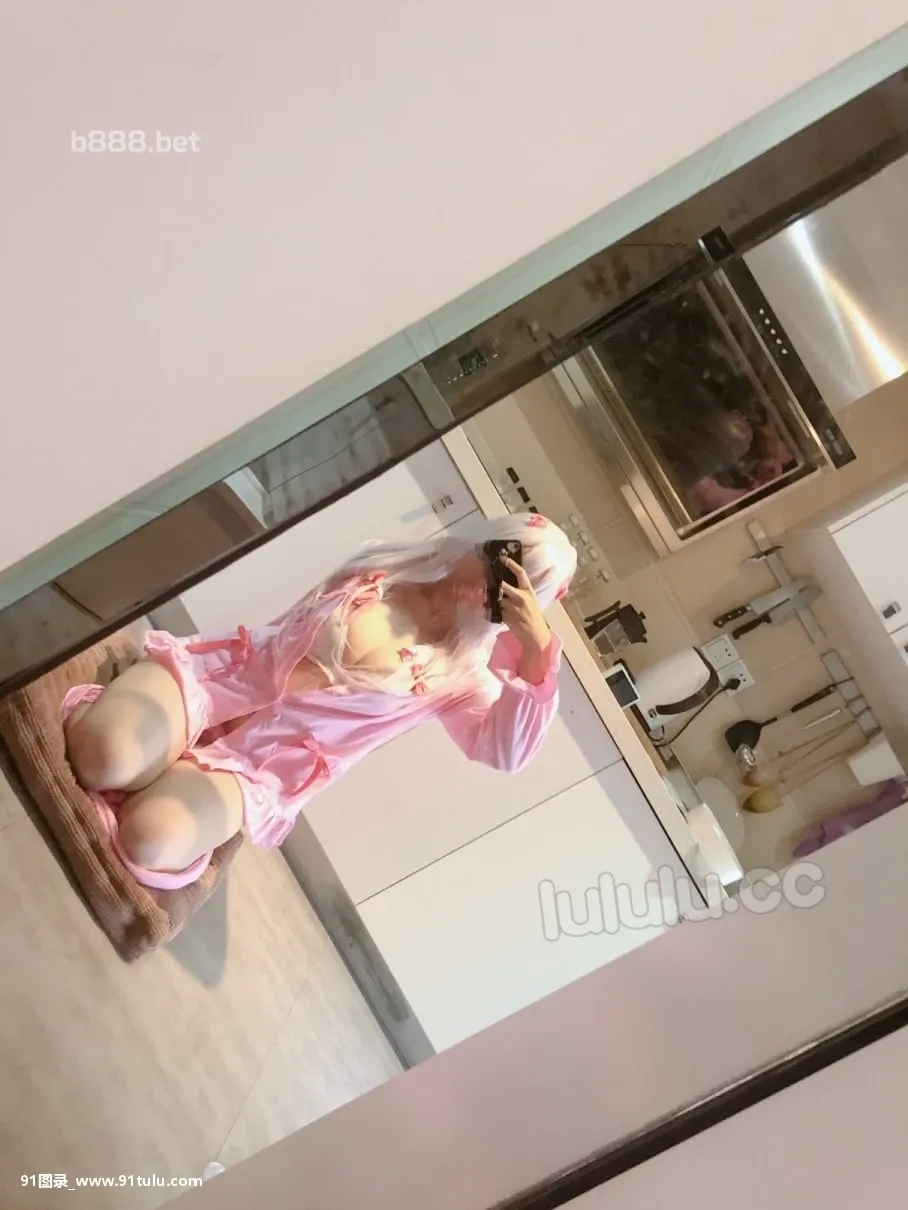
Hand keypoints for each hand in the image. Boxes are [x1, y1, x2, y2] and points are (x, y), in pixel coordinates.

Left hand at [499, 556, 551, 682]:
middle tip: (488, 579)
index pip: (521, 574)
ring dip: (491, 598)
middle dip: (495, 583)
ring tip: (486, 597)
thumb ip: (521, 592)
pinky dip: (491, 609)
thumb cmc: (533, 615)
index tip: (503, 558)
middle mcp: (521, 598)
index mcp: (529, 591)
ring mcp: (513, 608)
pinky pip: (495, 610)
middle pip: (503, 586)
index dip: (512, 564)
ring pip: (497, 599)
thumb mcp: (531, 600)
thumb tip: (506, 583)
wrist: (535, 634)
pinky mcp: (507, 617)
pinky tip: (489, 609)